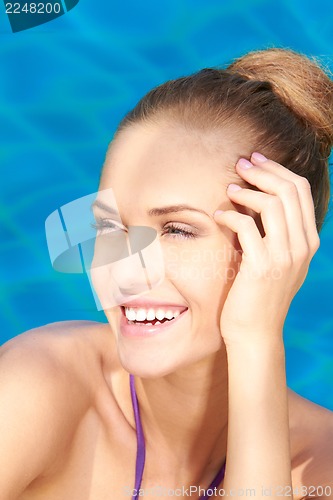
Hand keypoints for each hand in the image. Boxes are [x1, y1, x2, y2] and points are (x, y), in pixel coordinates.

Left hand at [214, 152, 319, 347]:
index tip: (257, 160)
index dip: (278, 170)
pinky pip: (247, 226)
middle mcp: (302, 246)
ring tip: (230, 190)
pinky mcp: (262, 266)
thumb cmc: (260, 294)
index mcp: (308, 241)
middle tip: (241, 164)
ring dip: (248, 191)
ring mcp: (285, 256)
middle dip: (263, 171)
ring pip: (272, 204)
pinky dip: (231, 215)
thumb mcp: (279, 261)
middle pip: (289, 191)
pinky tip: (219, 216)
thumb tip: (260, 200)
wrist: (255, 332)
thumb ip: (279, 233)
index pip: (301, 191)